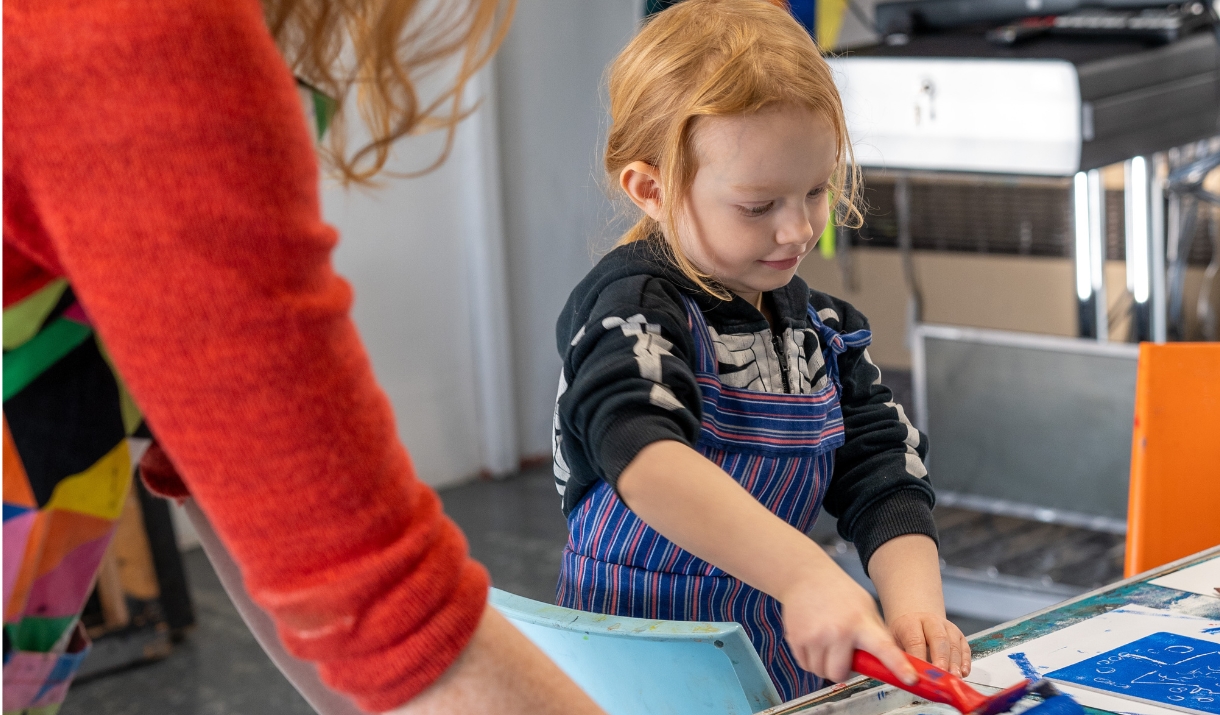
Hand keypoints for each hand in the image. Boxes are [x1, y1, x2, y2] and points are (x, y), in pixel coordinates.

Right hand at [779, 568, 917, 685]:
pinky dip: (810, 658)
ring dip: (824, 664)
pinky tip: (813, 639)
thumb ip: (876, 636)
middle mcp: (838, 631)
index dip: (898, 665)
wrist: (806, 576)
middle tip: (841, 654)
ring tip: (826, 643)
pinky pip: (805, 665)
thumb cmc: (838, 593)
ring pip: (821, 672)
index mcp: (861, 622)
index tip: (910, 679)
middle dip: (841, 670)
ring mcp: (815, 636)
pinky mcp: (796, 638)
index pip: (884, 648)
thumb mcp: (866, 608)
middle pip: (839, 674)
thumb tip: (889, 664)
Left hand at [888, 611, 970, 676]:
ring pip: (953, 643)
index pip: (915, 640)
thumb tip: (904, 675)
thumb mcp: (894, 642)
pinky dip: (965, 661)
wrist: (915, 618)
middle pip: (938, 639)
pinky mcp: (959, 635)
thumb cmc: (904, 634)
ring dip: (955, 662)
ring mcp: (947, 627)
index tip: (919, 673)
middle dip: (940, 658)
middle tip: (940, 674)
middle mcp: (930, 621)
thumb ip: (900, 657)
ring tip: (953, 677)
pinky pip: (964, 648)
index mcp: (911, 622)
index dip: (918, 657)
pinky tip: (963, 672)